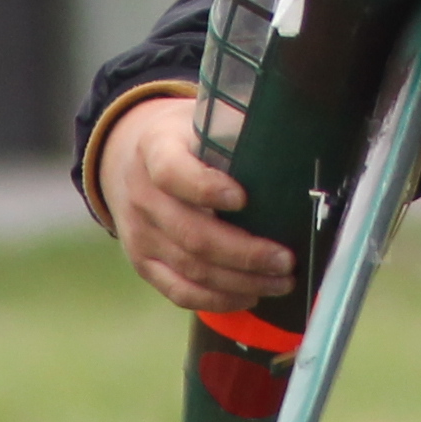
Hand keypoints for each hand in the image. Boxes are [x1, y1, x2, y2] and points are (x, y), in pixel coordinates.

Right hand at [98, 94, 292, 313]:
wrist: (126, 159)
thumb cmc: (183, 140)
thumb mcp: (200, 121)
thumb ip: (234, 133)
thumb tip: (294, 144)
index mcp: (154, 150)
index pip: (172, 172)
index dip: (206, 187)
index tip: (244, 198)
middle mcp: (141, 195)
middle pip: (191, 234)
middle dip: (244, 253)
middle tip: (285, 259)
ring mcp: (139, 234)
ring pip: (190, 269)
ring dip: (240, 281)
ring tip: (281, 281)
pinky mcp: (143, 263)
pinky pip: (179, 292)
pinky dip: (217, 300)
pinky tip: (250, 294)